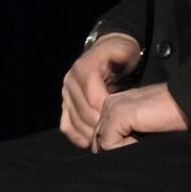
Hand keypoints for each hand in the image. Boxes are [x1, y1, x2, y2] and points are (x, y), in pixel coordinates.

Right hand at [59, 33, 143, 148]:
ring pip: (74, 121)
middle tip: (117, 135)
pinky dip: (76, 135)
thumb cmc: (119, 56)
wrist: (106, 56)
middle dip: (100, 126)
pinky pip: (66, 125)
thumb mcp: (125, 49)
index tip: (122, 121)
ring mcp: (66, 95)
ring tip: (107, 140)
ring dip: (90, 133)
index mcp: (83, 70)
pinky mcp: (65, 104)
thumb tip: (121, 56)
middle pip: (83, 113)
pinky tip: (88, 142)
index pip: (93, 99)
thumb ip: (123, 52)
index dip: (107, 112)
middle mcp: (70, 82)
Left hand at [88, 83, 188, 151]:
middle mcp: (108, 104)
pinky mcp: (119, 114)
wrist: (190, 103)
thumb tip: (107, 156)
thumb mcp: (142, 128)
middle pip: (98, 141)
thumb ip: (124, 136)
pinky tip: (143, 139)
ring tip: (144, 140)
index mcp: (113, 106)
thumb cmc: (171, 118)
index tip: (138, 145)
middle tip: (140, 144)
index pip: (100, 136)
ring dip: (122, 150)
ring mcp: (112, 107)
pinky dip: (125, 149)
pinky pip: (109, 144)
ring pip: (102, 144)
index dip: (116, 149)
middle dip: (116, 151)